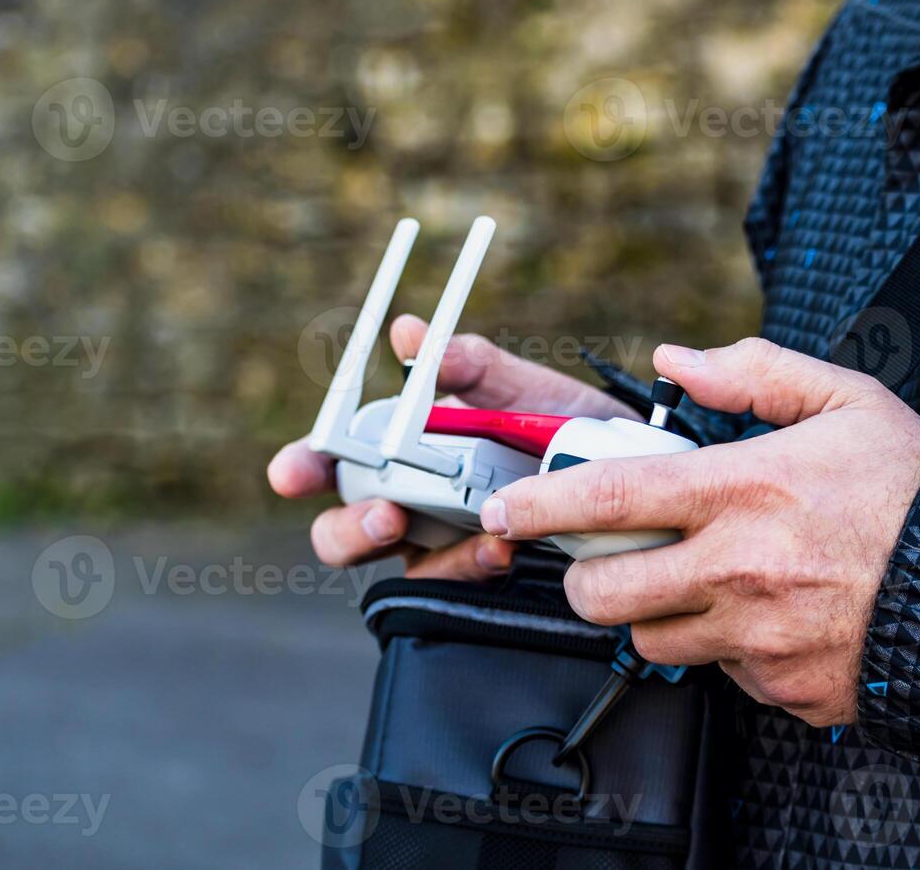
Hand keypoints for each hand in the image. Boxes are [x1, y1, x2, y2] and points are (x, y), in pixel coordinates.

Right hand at [267, 315, 638, 580]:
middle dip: (351, 529)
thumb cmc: (554, 417)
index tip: (292, 472)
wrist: (626, 463)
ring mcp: (441, 546)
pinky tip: (503, 547)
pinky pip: (460, 585)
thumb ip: (467, 363)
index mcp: (394, 452)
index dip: (301, 467)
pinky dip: (476, 565)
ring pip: (403, 568)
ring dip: (428, 554)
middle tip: (385, 513)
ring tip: (469, 531)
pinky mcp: (482, 576)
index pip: (329, 462)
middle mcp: (407, 504)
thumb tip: (410, 334)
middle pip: (343, 532)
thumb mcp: (516, 384)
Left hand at [480, 338, 919, 724]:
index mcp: (744, 489)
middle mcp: (740, 569)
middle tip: (609, 559)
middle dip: (587, 577)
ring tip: (705, 582)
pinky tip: (769, 616)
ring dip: (659, 614)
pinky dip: (728, 649)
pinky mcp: (784, 688)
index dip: (540, 504)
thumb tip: (677, 360)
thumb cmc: (915, 488)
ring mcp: (760, 638)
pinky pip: (723, 676)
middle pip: (606, 593)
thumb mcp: (846, 398)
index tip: (505, 509)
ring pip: (654, 642)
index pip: (610, 498)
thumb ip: (754, 372)